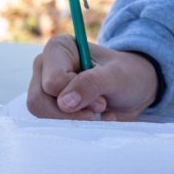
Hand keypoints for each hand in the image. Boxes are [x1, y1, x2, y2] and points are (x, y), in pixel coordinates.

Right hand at [26, 35, 158, 120]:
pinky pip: (48, 123)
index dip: (77, 97)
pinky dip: (71, 125)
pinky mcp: (48, 104)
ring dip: (72, 120)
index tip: (102, 100)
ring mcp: (43, 86)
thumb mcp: (117, 77)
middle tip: (100, 108)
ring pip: (41, 115)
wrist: (134, 90)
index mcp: (59, 47)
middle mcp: (45, 65)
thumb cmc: (127, 75)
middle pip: (39, 101)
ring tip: (98, 113)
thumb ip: (93, 83)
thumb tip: (64, 102)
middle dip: (72, 112)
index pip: (53, 82)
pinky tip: (93, 119)